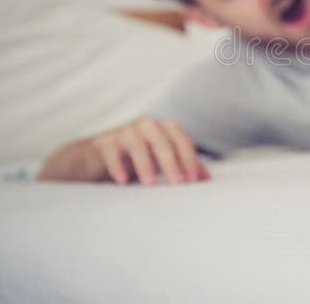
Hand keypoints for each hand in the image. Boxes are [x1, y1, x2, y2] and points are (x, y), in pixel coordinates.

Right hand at [90, 118, 210, 184]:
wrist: (102, 154)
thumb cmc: (142, 156)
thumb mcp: (164, 160)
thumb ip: (185, 165)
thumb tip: (207, 179)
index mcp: (165, 128)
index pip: (181, 142)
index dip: (189, 160)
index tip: (192, 181)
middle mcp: (147, 126)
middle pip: (162, 142)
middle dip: (171, 163)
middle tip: (177, 184)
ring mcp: (125, 132)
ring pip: (137, 144)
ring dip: (145, 164)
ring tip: (150, 184)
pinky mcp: (104, 142)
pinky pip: (111, 151)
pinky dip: (117, 165)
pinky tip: (122, 181)